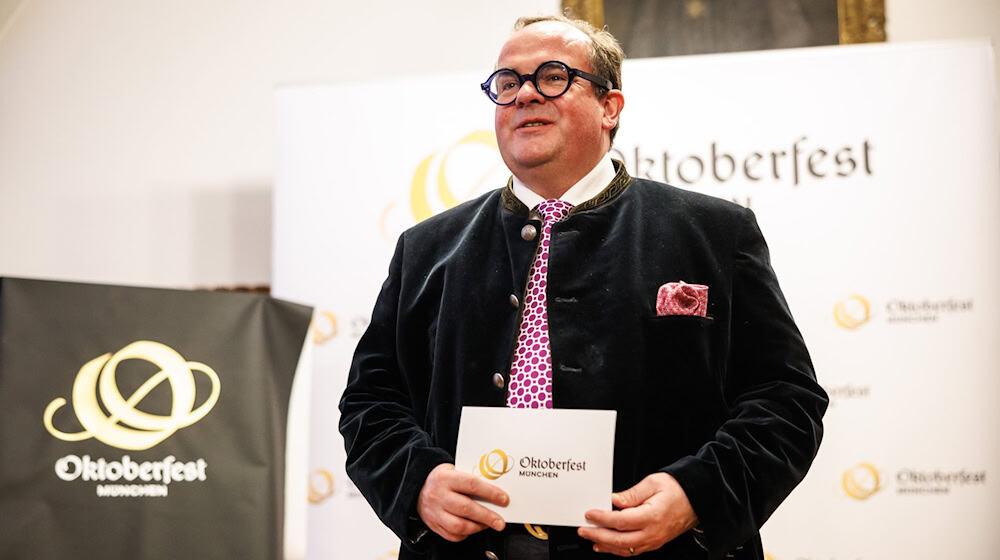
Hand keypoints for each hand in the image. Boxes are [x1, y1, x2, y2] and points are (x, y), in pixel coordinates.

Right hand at [416, 463, 508, 541]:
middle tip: (500, 522)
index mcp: (445, 478)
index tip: (504, 499)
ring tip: (488, 525)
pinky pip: (452, 535)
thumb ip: (471, 480)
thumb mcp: (454, 470)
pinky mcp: (433, 525)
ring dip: (478, 527)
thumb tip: (495, 492)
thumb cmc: (442, 478)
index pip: (472, 485)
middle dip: (487, 516)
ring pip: (459, 525)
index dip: (491, 493)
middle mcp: (438, 495)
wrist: (416, 487)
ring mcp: (434, 512)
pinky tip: (473, 528)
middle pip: (466, 508)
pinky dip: (466, 534)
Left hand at [577, 472, 697, 555]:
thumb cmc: (677, 489)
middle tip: (583, 529)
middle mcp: (653, 532)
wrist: (697, 499)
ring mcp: (654, 540)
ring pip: (625, 549)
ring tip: (590, 538)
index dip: (602, 518)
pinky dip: (617, 550)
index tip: (589, 514)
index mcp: (652, 516)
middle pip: (619, 539)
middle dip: (598, 535)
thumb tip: (613, 501)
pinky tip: (606, 546)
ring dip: (605, 545)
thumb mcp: (653, 483)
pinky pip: (633, 550)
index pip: (620, 521)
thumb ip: (631, 494)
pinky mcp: (655, 542)